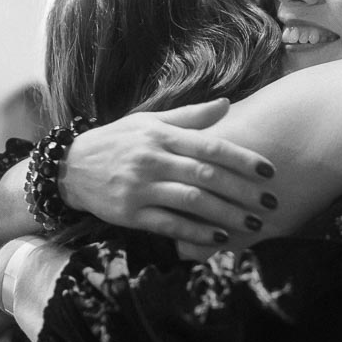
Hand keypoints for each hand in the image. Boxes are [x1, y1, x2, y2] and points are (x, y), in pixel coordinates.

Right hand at [60, 99, 279, 246]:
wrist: (70, 167)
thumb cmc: (118, 141)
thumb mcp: (149, 122)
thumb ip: (190, 116)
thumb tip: (227, 104)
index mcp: (161, 136)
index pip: (210, 145)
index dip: (242, 159)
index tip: (269, 170)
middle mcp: (152, 160)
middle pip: (206, 176)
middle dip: (242, 190)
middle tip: (270, 202)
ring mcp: (140, 188)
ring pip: (191, 202)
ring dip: (226, 214)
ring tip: (253, 223)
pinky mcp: (130, 214)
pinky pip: (170, 225)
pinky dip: (197, 233)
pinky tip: (221, 238)